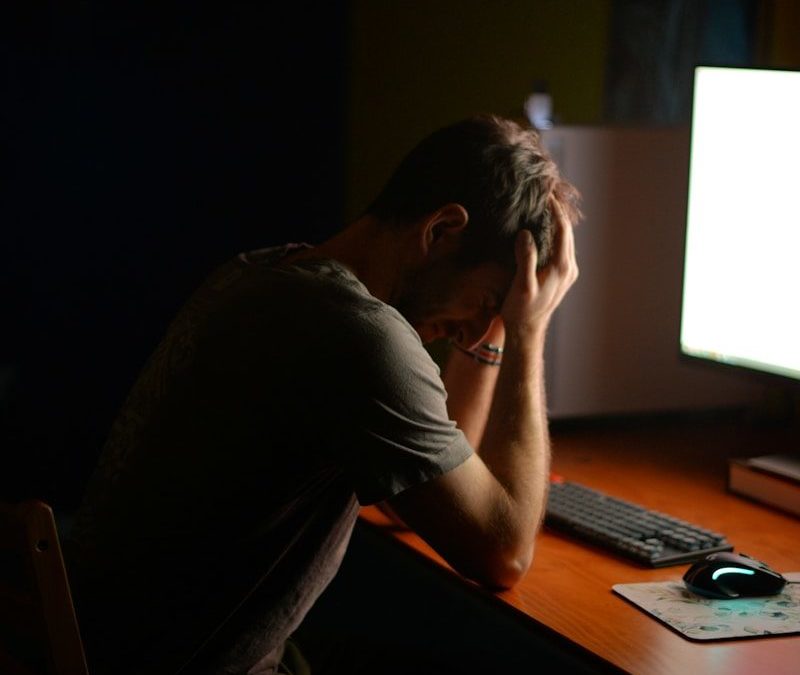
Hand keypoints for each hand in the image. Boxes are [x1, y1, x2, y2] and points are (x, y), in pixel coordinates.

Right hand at [500, 198, 577, 341]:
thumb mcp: (521, 285)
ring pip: (566, 239)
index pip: (562, 229)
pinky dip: (555, 234)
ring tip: (545, 206)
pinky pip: (561, 248)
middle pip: (567, 232)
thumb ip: (526, 258)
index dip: (555, 209)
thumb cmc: (521, 310)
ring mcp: (568, 272)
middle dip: (558, 212)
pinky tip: (543, 229)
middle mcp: (569, 268)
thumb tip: (526, 233)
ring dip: (557, 222)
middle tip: (546, 193)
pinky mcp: (562, 276)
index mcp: (562, 267)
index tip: (546, 193)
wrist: (527, 331)